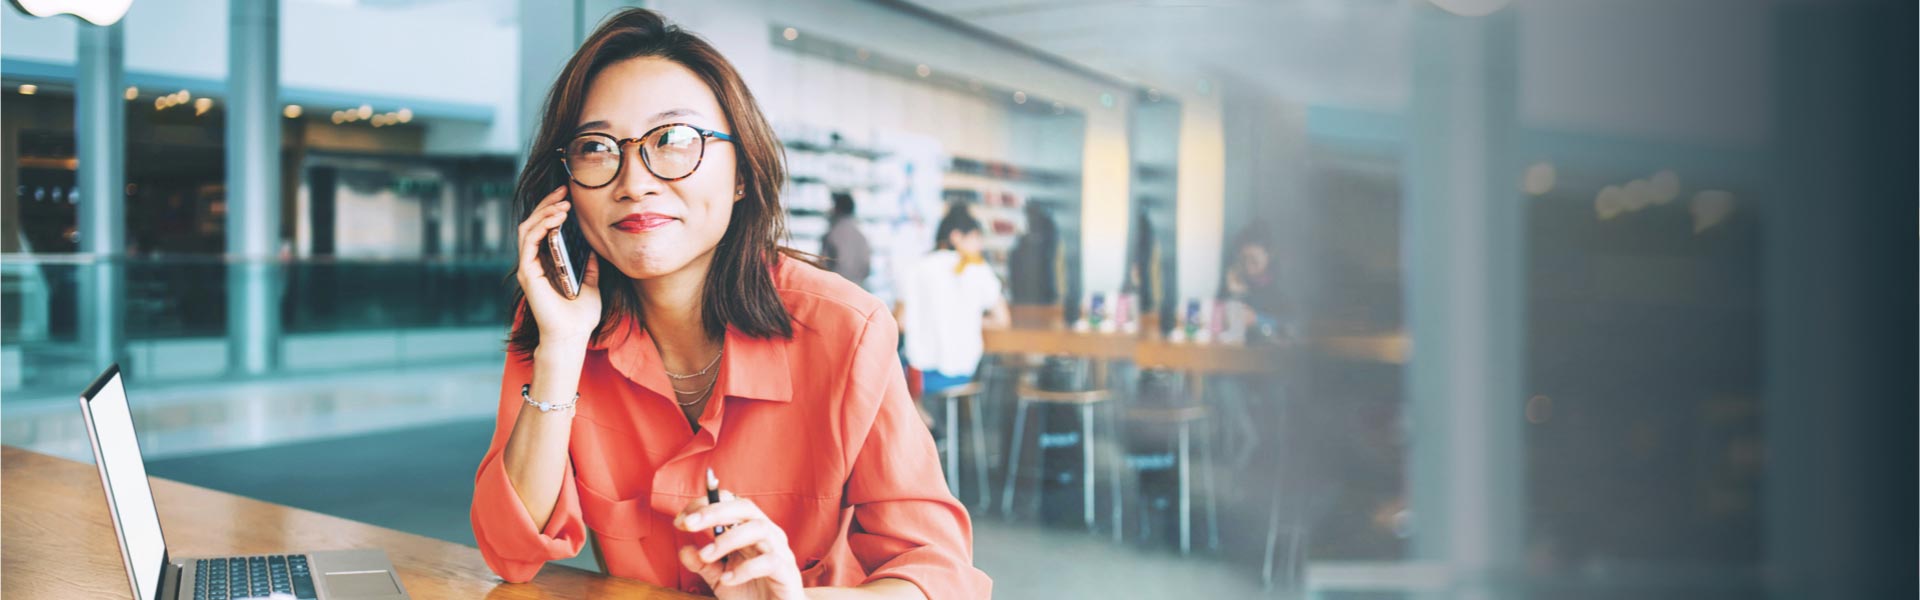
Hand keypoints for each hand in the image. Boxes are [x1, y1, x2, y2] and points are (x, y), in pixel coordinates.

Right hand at [515, 186, 602, 346]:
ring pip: (528, 228)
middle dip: (547, 204)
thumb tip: (593, 247)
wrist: (572, 336)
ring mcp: (529, 267)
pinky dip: (541, 226)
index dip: (553, 210)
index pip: (544, 229)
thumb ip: (589, 265)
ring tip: (562, 202)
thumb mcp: (591, 283)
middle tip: (564, 190)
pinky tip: (556, 218)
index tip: (569, 196)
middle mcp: (535, 262)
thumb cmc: (580, 315)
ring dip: (544, 212)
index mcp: (548, 263)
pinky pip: (530, 242)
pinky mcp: (528, 273)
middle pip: (534, 223)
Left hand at [675, 491, 804, 599]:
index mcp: (750, 529)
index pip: (730, 503)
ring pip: (759, 528)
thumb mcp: (719, 578)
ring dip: (728, 539)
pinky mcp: (787, 572)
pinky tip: (727, 580)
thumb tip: (684, 549)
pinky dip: (744, 569)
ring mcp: (780, 551)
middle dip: (714, 511)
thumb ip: (702, 564)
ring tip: (706, 555)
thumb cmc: (750, 592)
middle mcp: (767, 534)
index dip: (704, 505)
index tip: (680, 521)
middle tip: (688, 524)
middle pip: (745, 507)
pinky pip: (769, 562)